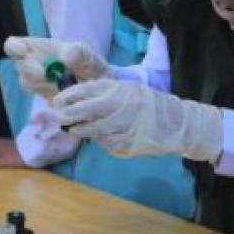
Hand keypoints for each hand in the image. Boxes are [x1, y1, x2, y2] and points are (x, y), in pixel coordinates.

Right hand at [4, 37, 110, 98]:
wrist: (98, 86)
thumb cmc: (87, 63)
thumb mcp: (86, 54)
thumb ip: (78, 52)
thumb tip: (65, 58)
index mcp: (35, 48)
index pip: (13, 46)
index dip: (14, 48)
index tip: (23, 51)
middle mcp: (32, 65)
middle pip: (19, 66)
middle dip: (29, 69)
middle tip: (44, 73)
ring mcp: (36, 83)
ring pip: (27, 83)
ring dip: (40, 83)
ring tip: (61, 82)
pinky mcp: (44, 99)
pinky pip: (39, 99)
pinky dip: (51, 97)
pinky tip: (66, 94)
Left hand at [52, 79, 223, 161]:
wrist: (176, 123)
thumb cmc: (147, 104)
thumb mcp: (127, 91)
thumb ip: (105, 91)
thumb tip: (75, 96)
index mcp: (121, 90)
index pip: (88, 90)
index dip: (69, 96)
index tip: (57, 101)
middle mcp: (122, 106)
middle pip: (86, 111)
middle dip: (68, 115)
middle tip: (58, 117)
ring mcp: (125, 126)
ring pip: (93, 130)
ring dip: (80, 130)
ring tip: (74, 129)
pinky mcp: (128, 143)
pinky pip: (106, 143)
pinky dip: (100, 141)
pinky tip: (101, 137)